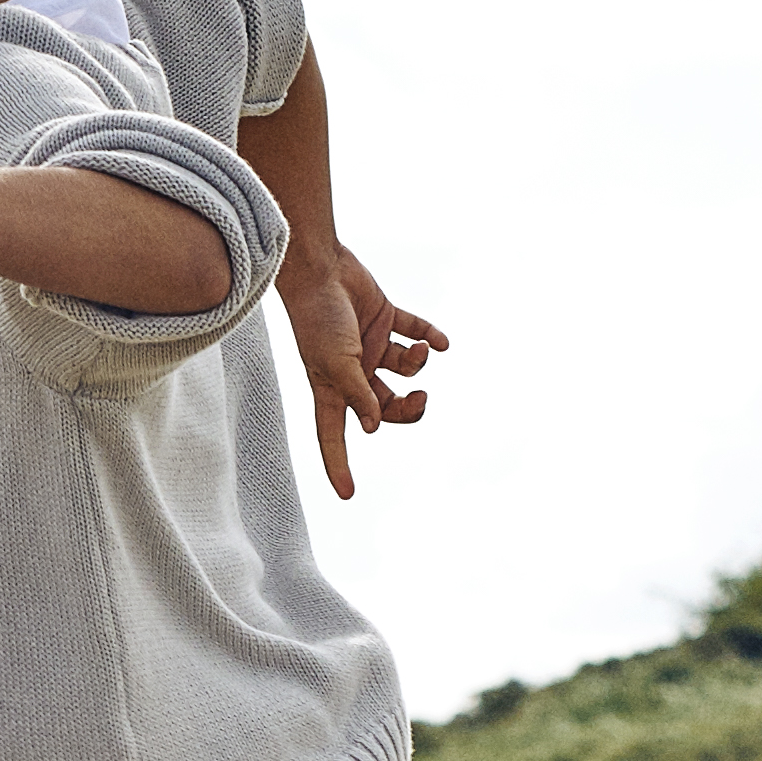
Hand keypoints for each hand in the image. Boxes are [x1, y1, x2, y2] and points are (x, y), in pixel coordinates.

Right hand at [279, 241, 451, 498]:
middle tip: (422, 400)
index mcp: (332, 387)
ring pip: (406, 370)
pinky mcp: (385, 319)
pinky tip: (443, 342)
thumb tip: (372, 428)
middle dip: (408, 408)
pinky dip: (432, 337)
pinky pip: (416, 333)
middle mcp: (353, 371)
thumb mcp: (337, 363)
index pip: (334, 435)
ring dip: (419, 364)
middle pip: (386, 407)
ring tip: (422, 352)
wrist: (320, 267)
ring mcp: (371, 346)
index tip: (348, 493)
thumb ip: (358, 394)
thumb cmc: (318, 317)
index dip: (338, 465)